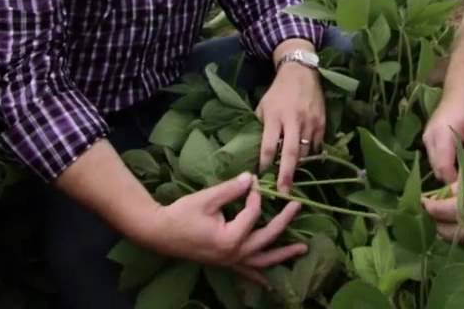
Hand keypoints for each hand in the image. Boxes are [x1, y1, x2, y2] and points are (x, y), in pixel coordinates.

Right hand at [136, 172, 305, 285]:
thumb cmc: (182, 214)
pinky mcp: (225, 263)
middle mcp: (234, 253)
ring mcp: (230, 261)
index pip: (253, 213)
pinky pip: (247, 273)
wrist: (160, 232)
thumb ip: (232, 189)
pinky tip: (269, 284)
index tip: (254, 182)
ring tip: (303, 249)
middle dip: (284, 221)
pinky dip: (259, 277)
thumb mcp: (207, 198)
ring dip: (283, 255)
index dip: (255, 195)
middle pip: (266, 237)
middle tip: (297, 206)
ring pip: (262, 260)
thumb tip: (252, 178)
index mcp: (230, 237)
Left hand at [256, 62, 324, 191]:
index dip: (265, 163)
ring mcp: (310, 122)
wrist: (301, 73)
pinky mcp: (321, 122)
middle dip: (286, 174)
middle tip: (283, 192)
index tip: (262, 177)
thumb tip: (260, 151)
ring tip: (292, 176)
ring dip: (298, 165)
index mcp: (275, 116)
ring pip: (305, 151)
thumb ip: (263, 127)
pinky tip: (305, 159)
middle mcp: (293, 120)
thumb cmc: (278, 92)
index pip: (269, 145)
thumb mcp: (263, 106)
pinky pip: (316, 145)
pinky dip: (310, 153)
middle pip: (290, 152)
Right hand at [421, 84, 463, 183]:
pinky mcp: (426, 139)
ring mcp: (425, 139)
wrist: (458, 90)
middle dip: (452, 179)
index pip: (444, 168)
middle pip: (437, 170)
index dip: (455, 181)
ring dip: (448, 172)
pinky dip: (444, 165)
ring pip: (434, 166)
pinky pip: (434, 159)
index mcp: (442, 135)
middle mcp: (429, 139)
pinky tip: (457, 162)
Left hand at [421, 168, 463, 241]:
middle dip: (437, 221)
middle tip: (434, 207)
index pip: (442, 212)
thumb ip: (461, 186)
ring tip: (450, 212)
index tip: (422, 201)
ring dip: (452, 227)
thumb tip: (443, 193)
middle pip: (447, 233)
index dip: (428, 207)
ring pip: (461, 238)